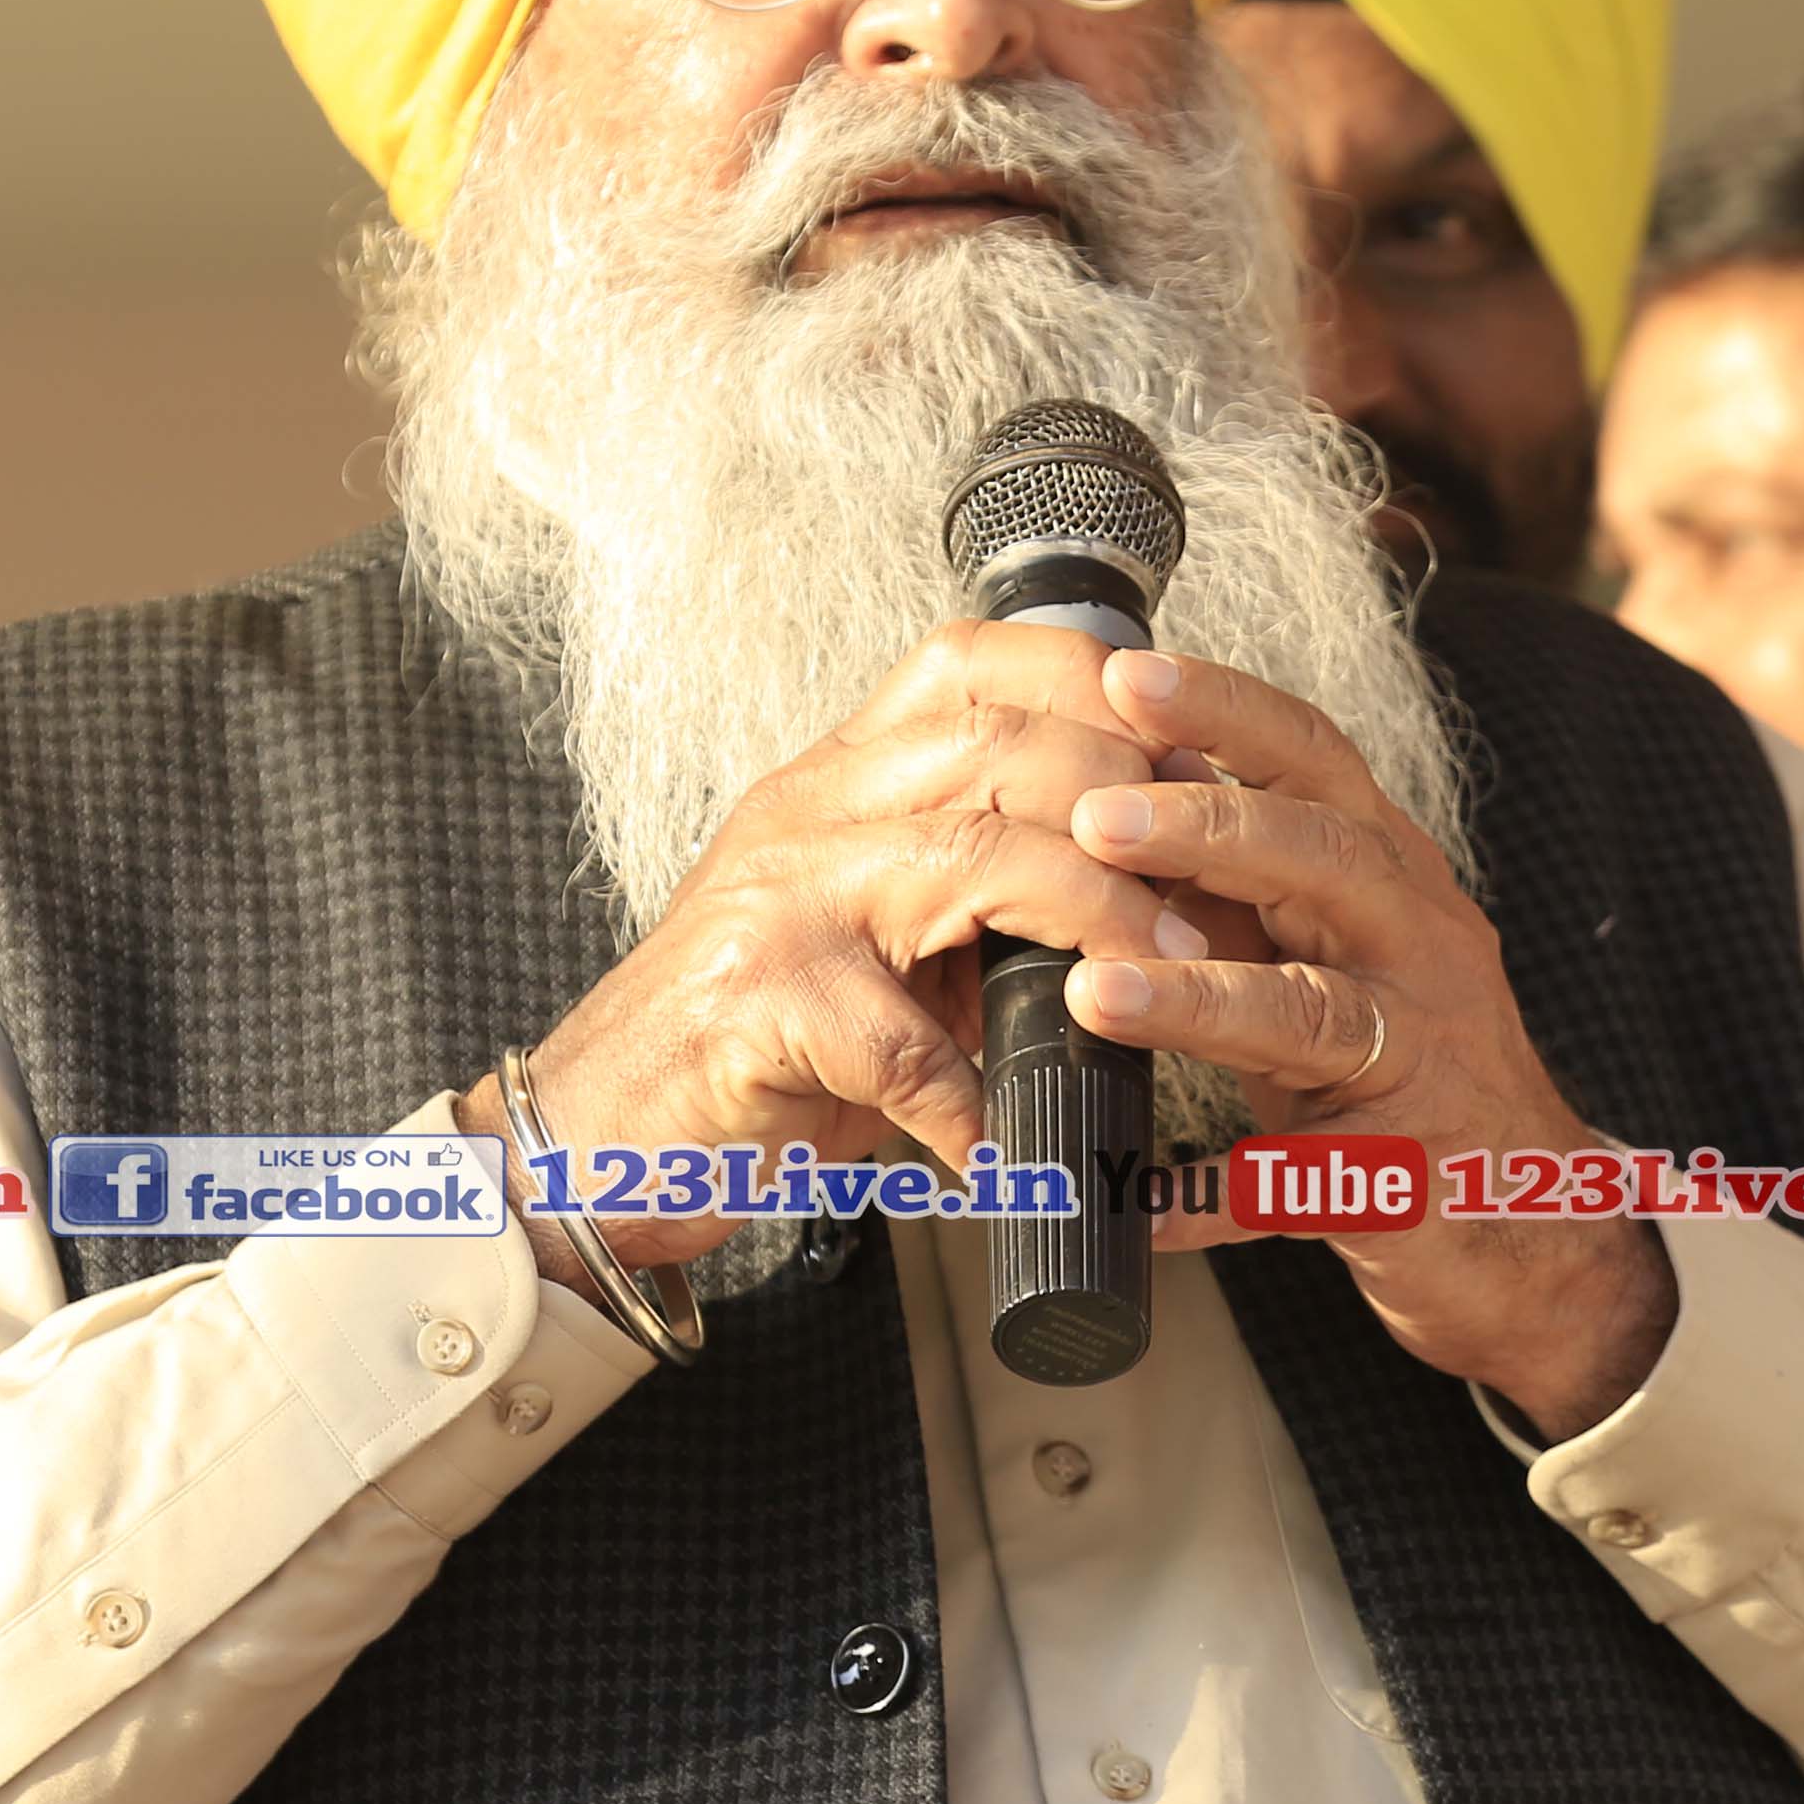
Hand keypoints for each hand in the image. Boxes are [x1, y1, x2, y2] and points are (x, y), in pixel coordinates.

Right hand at [463, 623, 1212, 1281]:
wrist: (595, 1134)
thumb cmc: (753, 1043)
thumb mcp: (867, 934)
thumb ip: (971, 892)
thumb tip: (1142, 885)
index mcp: (836, 781)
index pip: (969, 663)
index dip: (1091, 682)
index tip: (1181, 750)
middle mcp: (807, 816)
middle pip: (1001, 747)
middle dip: (1130, 806)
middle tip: (1208, 883)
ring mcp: (780, 905)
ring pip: (976, 861)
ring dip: (1096, 921)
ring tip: (1165, 984)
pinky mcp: (759, 1010)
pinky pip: (903, 1046)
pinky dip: (974, 1099)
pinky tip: (1009, 1140)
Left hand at [1055, 647, 1682, 1431]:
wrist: (1532, 1225)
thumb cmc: (1400, 1067)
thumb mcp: (1320, 950)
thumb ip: (1236, 881)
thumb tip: (1130, 781)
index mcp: (1390, 876)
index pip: (1316, 761)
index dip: (1225, 709)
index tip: (1124, 675)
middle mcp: (1420, 949)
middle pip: (1327, 861)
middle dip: (1209, 828)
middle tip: (1096, 817)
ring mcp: (1422, 1061)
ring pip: (1318, 1015)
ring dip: (1203, 1002)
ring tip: (1098, 996)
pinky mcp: (1406, 1174)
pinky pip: (1303, 1181)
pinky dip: (1217, 1194)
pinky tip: (1141, 1204)